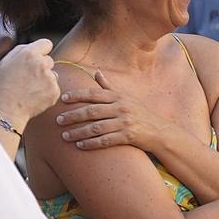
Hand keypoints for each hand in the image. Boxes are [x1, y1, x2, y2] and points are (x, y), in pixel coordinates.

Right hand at [0, 39, 60, 125]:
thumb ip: (22, 51)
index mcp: (28, 53)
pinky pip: (54, 87)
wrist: (7, 109)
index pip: (46, 43)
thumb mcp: (7, 62)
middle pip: (49, 60)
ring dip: (45, 80)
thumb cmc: (3, 86)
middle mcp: (41, 63)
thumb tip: (35, 47)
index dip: (42, 50)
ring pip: (52, 74)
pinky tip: (35, 96)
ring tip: (29, 88)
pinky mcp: (55, 91)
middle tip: (28, 78)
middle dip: (42, 67)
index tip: (39, 56)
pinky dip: (47, 91)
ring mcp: (50, 78)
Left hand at [52, 70, 178, 152]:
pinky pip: (106, 140)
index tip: (62, 98)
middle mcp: (121, 108)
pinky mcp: (128, 136)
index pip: (93, 94)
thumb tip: (96, 72)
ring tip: (65, 136)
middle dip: (73, 116)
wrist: (160, 131)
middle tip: (57, 120)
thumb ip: (109, 86)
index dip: (77, 95)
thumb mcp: (126, 97)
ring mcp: (125, 122)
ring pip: (96, 127)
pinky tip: (80, 145)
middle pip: (92, 111)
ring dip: (79, 132)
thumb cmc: (140, 113)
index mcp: (118, 97)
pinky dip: (92, 143)